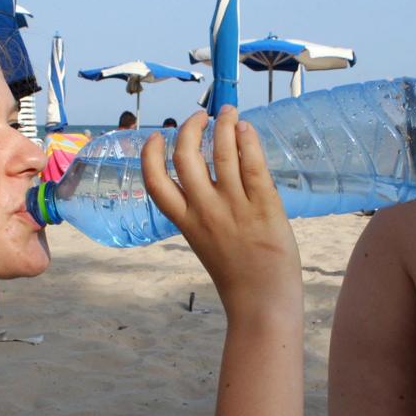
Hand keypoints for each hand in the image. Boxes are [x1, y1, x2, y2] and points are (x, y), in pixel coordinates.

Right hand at [141, 108, 300, 315]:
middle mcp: (205, 210)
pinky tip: (246, 129)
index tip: (158, 135)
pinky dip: (247, 140)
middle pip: (186, 156)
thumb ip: (204, 216)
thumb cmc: (238, 278)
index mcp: (186, 222)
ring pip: (221, 152)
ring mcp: (234, 206)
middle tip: (200, 115)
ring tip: (228, 112)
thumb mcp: (207, 244)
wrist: (262, 303)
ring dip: (223, 124)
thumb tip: (215, 183)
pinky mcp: (264, 206)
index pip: (155, 182)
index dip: (151, 154)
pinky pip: (253, 164)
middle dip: (189, 128)